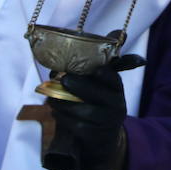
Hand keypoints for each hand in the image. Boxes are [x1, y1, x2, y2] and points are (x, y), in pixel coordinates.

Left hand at [49, 54, 145, 169]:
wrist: (104, 138)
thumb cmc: (99, 102)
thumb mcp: (105, 84)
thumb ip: (105, 60)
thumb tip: (119, 30)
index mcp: (118, 90)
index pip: (114, 80)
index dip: (104, 74)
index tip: (93, 69)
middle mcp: (117, 106)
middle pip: (98, 96)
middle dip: (79, 87)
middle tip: (63, 80)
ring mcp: (107, 122)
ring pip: (84, 112)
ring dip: (64, 103)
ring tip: (50, 97)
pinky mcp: (95, 136)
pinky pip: (76, 126)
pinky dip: (62, 118)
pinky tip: (55, 111)